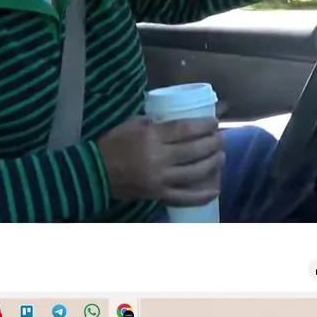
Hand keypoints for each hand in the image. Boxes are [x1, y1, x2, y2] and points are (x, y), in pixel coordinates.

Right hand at [95, 117, 224, 206]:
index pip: (185, 129)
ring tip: (221, 156)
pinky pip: (184, 197)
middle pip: (194, 150)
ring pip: (194, 172)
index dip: (203, 126)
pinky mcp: (158, 194)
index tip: (214, 124)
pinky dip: (201, 195)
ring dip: (212, 164)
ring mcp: (160, 179)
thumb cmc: (113, 144)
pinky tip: (215, 190)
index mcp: (152, 137)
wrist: (95, 173)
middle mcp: (159, 158)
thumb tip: (176, 119)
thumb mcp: (132, 124)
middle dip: (212, 143)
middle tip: (221, 138)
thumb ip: (154, 122)